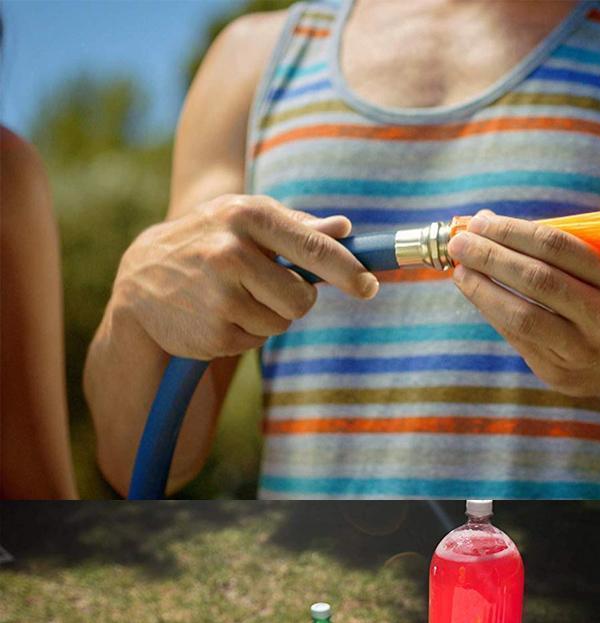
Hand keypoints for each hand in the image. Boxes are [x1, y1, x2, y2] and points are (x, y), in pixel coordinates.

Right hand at [113, 195, 378, 360]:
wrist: (140, 280)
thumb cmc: (209, 242)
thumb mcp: (246, 221)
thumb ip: (298, 228)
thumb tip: (346, 229)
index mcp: (246, 215)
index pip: (314, 248)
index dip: (349, 272)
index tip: (369, 286)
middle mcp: (230, 251)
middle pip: (303, 298)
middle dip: (295, 299)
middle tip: (270, 288)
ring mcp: (218, 293)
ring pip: (282, 323)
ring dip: (269, 317)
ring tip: (234, 297)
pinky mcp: (213, 330)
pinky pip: (256, 341)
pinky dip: (245, 332)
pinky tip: (217, 313)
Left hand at [447, 212, 599, 397]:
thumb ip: (556, 247)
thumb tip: (485, 222)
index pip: (557, 246)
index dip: (512, 232)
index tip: (480, 222)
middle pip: (538, 281)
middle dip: (491, 258)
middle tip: (460, 243)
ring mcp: (584, 352)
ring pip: (523, 317)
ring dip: (483, 290)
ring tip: (460, 271)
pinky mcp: (561, 375)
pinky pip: (518, 340)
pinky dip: (493, 313)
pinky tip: (478, 295)